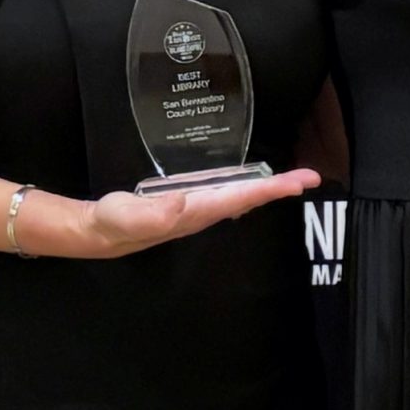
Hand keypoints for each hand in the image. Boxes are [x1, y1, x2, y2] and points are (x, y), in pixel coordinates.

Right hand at [82, 169, 319, 257]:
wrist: (99, 233)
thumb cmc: (112, 224)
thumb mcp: (125, 216)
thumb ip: (150, 213)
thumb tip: (182, 201)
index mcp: (196, 211)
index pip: (240, 198)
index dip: (270, 190)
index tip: (298, 183)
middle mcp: (204, 211)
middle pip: (250, 199)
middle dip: (280, 188)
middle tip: (311, 177)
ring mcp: (199, 208)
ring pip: (242, 197)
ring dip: (268, 188)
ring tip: (294, 177)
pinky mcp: (191, 202)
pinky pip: (228, 192)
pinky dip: (249, 186)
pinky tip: (257, 181)